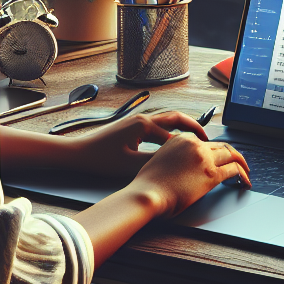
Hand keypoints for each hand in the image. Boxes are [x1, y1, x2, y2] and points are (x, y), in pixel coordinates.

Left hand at [62, 109, 213, 179]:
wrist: (77, 153)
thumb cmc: (100, 159)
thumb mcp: (130, 165)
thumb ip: (155, 162)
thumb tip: (175, 163)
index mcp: (144, 125)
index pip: (175, 136)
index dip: (190, 147)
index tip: (203, 156)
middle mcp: (142, 118)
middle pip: (175, 118)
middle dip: (193, 127)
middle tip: (206, 138)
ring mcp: (136, 121)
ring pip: (166, 120)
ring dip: (181, 127)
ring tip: (194, 139)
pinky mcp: (131, 126)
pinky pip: (157, 125)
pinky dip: (169, 131)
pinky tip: (172, 142)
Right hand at [132, 132, 250, 218]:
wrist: (147, 193)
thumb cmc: (149, 184)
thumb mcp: (161, 161)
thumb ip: (177, 159)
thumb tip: (188, 168)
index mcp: (181, 140)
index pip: (206, 142)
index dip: (216, 150)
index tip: (220, 157)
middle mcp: (194, 145)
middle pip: (221, 146)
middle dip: (232, 154)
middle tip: (239, 162)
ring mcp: (204, 158)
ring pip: (231, 155)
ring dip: (241, 163)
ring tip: (246, 171)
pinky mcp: (211, 174)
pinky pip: (233, 170)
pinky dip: (242, 175)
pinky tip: (244, 181)